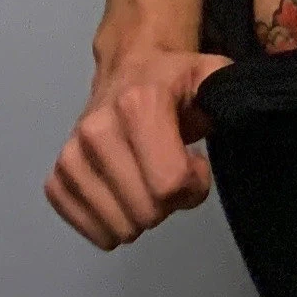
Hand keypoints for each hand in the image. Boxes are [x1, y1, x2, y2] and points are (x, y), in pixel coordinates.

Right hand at [45, 46, 229, 249]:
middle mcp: (97, 131)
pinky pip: (90, 229)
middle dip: (168, 202)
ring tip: (146, 178)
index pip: (170, 184)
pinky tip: (123, 194)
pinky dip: (113, 222)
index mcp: (138, 105)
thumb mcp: (212, 77)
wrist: (130, 67)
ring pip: (119, 227)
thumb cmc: (176, 80)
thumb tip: (239, 119)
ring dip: (141, 214)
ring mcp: (71, 157)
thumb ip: (229, 100)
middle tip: (169, 171)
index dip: (193, 185)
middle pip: (146, 212)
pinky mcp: (57, 179)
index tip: (195, 164)